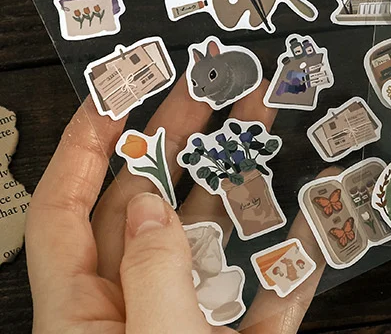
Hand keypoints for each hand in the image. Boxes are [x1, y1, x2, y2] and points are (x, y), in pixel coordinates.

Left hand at [26, 77, 324, 333]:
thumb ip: (152, 271)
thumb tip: (151, 207)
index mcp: (82, 314)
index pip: (62, 211)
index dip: (82, 144)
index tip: (115, 93)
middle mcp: (131, 312)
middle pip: (145, 205)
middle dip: (175, 137)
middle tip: (205, 88)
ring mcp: (190, 326)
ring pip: (210, 236)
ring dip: (240, 177)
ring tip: (261, 122)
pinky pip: (270, 289)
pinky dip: (298, 252)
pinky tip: (320, 213)